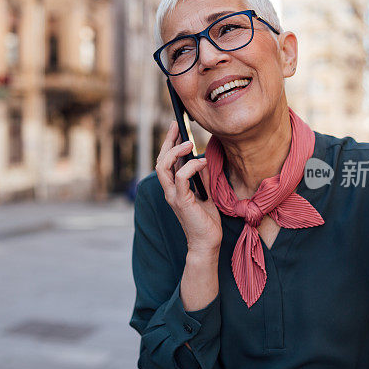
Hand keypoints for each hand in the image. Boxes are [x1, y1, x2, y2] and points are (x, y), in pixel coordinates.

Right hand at [156, 121, 221, 255]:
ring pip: (164, 167)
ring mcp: (173, 196)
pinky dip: (191, 166)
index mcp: (173, 188)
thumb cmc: (206, 221)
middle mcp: (169, 190)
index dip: (169, 143)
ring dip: (175, 151)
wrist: (207, 243)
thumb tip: (200, 159)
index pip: (166, 161)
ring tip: (189, 142)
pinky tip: (202, 162)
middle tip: (176, 125)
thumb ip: (199, 177)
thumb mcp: (204, 193)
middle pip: (161, 160)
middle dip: (168, 141)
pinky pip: (181, 178)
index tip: (176, 128)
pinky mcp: (181, 201)